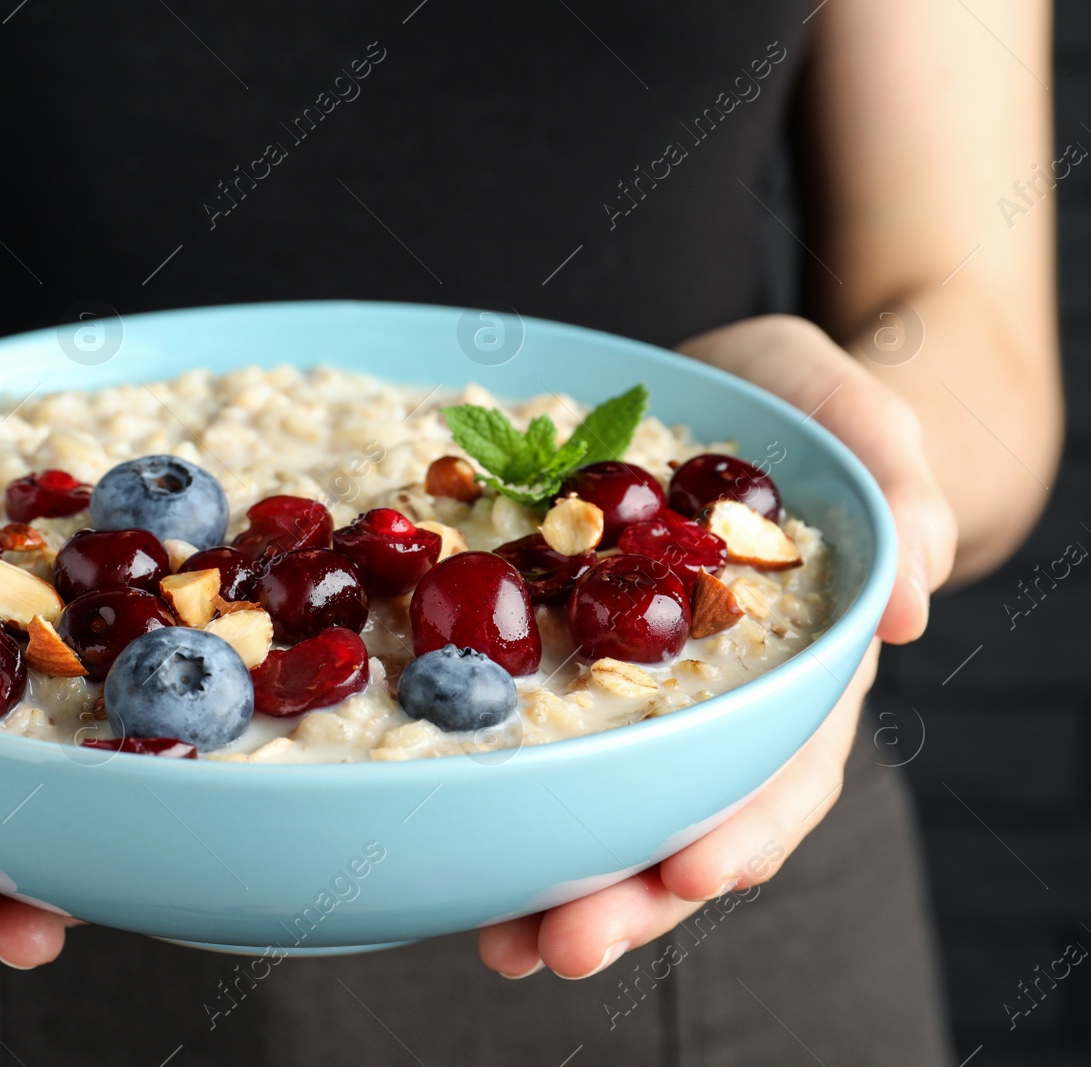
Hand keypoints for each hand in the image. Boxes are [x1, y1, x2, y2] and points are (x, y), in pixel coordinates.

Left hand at [478, 314, 956, 978]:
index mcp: (797, 660)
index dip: (749, 824)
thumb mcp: (852, 413)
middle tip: (562, 945)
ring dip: (562, 884)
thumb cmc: (796, 402)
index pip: (788, 763)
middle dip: (633, 893)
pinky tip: (459, 850)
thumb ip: (897, 486)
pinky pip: (540, 746)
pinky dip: (507, 802)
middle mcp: (717, 700)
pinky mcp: (562, 667)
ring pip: (611, 808)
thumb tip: (913, 604)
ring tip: (502, 944)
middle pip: (689, 818)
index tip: (699, 870)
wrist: (709, 392)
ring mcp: (637, 694)